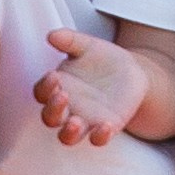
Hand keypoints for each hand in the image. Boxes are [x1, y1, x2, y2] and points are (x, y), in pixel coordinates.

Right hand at [34, 27, 150, 147]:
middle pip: (50, 117)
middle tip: (63, 97)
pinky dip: (99, 136)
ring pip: (67, 136)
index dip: (45, 87)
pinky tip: (105, 126)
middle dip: (53, 110)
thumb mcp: (88, 45)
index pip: (42, 92)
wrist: (132, 71)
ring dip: (68, 132)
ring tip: (75, 123)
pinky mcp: (105, 127)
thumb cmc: (102, 58)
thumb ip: (70, 40)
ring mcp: (85, 121)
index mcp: (58, 87)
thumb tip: (52, 35)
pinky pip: (98, 138)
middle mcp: (67, 108)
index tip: (54, 76)